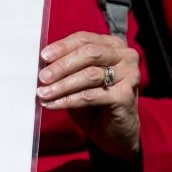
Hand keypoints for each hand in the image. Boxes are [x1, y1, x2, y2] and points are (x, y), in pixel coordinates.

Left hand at [37, 32, 140, 162]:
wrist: (116, 131)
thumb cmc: (96, 103)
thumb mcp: (79, 81)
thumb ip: (67, 70)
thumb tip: (42, 66)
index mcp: (113, 46)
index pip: (84, 39)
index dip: (62, 47)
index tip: (43, 56)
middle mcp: (125, 56)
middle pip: (89, 54)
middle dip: (62, 66)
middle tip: (42, 77)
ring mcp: (129, 75)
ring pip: (89, 75)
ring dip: (62, 85)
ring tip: (43, 93)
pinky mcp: (125, 96)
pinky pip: (90, 96)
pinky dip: (68, 100)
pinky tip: (52, 104)